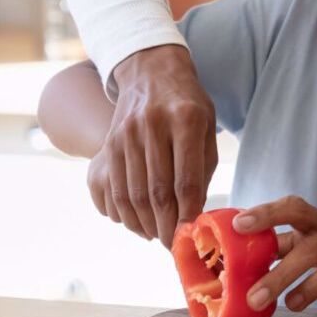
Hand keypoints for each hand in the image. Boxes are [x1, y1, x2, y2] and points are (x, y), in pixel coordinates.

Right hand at [89, 45, 217, 245]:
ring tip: (158, 236)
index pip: (186, 179)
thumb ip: (203, 166)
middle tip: (173, 244)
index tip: (191, 234)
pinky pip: (114, 188)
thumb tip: (196, 213)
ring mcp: (126, 134)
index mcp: (186, 119)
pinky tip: (139, 221)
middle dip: (166, 226)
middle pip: (157, 191)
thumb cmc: (188, 103)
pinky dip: (125, 213)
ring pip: (132, 194)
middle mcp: (152, 125)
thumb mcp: (207, 125)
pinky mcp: (109, 142)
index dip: (188, 213)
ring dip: (145, 224)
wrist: (150, 71)